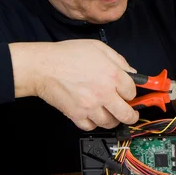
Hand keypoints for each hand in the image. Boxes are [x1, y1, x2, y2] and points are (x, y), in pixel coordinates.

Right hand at [10, 40, 138, 130]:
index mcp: (112, 75)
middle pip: (126, 114)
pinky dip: (93, 123)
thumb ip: (119, 60)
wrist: (43, 66)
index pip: (133, 92)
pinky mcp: (76, 115)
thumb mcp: (99, 47)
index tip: (129, 94)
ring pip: (109, 123)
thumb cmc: (68, 54)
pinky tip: (93, 115)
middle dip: (131, 116)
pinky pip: (90, 126)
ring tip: (111, 114)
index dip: (132, 92)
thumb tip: (132, 72)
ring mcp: (90, 106)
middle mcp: (104, 93)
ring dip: (113, 120)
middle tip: (131, 114)